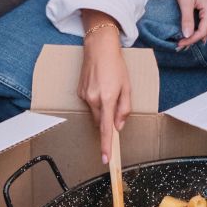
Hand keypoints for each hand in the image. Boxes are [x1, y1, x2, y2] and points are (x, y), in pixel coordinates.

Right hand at [78, 12, 130, 163]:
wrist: (99, 47)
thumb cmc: (116, 65)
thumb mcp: (127, 87)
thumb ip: (124, 109)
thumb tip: (118, 126)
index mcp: (107, 99)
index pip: (105, 129)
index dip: (106, 145)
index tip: (106, 159)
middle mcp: (93, 100)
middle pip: (100, 121)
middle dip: (108, 120)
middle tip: (116, 103)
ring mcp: (84, 96)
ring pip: (95, 112)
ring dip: (103, 108)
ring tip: (109, 88)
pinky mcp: (79, 92)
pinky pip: (90, 103)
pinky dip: (97, 100)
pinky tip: (101, 85)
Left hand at [173, 0, 206, 48]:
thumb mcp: (185, 2)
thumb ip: (187, 20)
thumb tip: (187, 35)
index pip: (202, 32)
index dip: (191, 39)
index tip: (180, 43)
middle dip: (194, 39)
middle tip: (181, 45)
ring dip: (198, 35)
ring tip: (187, 41)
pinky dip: (200, 27)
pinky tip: (195, 31)